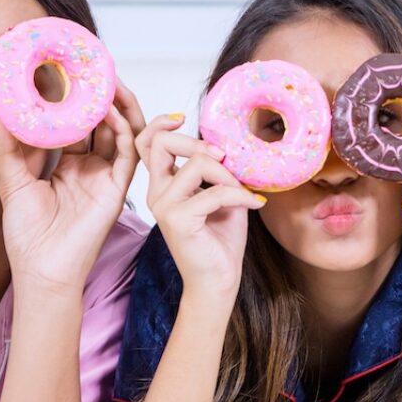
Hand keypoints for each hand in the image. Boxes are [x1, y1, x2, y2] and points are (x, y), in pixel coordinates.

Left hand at [0, 80, 143, 289]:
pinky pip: (128, 153)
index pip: (76, 123)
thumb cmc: (27, 235)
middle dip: (102, 94)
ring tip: (109, 80)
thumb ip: (9, 143)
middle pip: (103, 122)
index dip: (75, 97)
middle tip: (94, 66)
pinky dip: (124, 130)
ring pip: (122, 132)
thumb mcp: (13, 180)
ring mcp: (105, 177)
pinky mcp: (117, 189)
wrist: (40, 270)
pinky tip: (111, 111)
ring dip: (119, 105)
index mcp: (67, 165)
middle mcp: (90, 167)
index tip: (67, 69)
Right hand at [136, 114, 265, 296]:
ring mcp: (163, 206)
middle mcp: (157, 193)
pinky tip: (253, 204)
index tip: (184, 119)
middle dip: (199, 142)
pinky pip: (214, 192)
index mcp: (163, 184)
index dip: (161, 123)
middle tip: (226, 158)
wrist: (218, 281)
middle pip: (163, 142)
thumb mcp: (221, 195)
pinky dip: (239, 195)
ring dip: (228, 174)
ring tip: (243, 190)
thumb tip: (229, 144)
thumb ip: (217, 170)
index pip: (147, 142)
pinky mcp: (177, 220)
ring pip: (196, 163)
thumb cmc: (220, 241)